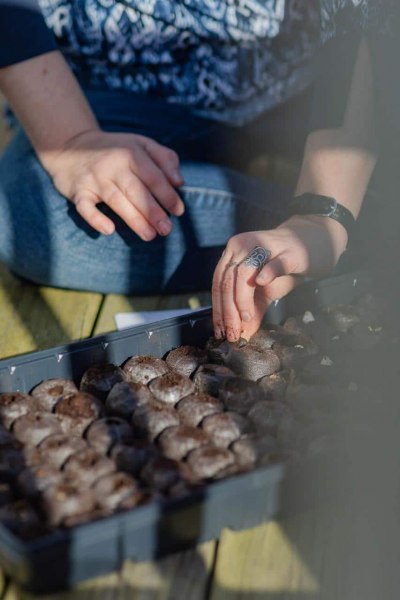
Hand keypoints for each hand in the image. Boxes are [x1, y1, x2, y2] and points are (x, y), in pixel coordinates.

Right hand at [41, 128, 184, 238]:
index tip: (179, 211)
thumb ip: (165, 159)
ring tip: (149, 235)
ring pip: (116, 200)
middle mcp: (112, 165)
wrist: (70, 145)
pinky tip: (109, 230)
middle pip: (135, 190)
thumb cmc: (115, 150)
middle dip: (153, 211)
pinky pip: (85, 207)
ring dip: (134, 219)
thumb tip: (179, 182)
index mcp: (131, 153)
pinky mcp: (78, 191)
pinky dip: (95, 219)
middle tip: (166, 229)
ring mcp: (94, 178)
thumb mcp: (141, 144)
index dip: (167, 194)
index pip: (153, 176)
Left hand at [212, 215, 348, 341]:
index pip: (218, 283)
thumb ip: (252, 311)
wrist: (311, 243)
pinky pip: (275, 262)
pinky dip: (267, 273)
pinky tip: (262, 283)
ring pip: (244, 272)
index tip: (220, 331)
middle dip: (228, 311)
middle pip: (227, 280)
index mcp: (233, 253)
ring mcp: (265, 245)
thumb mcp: (264, 291)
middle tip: (233, 332)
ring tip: (247, 318)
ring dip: (242, 299)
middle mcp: (243, 245)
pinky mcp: (289, 251)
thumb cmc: (283, 266)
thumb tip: (241, 335)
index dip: (218, 309)